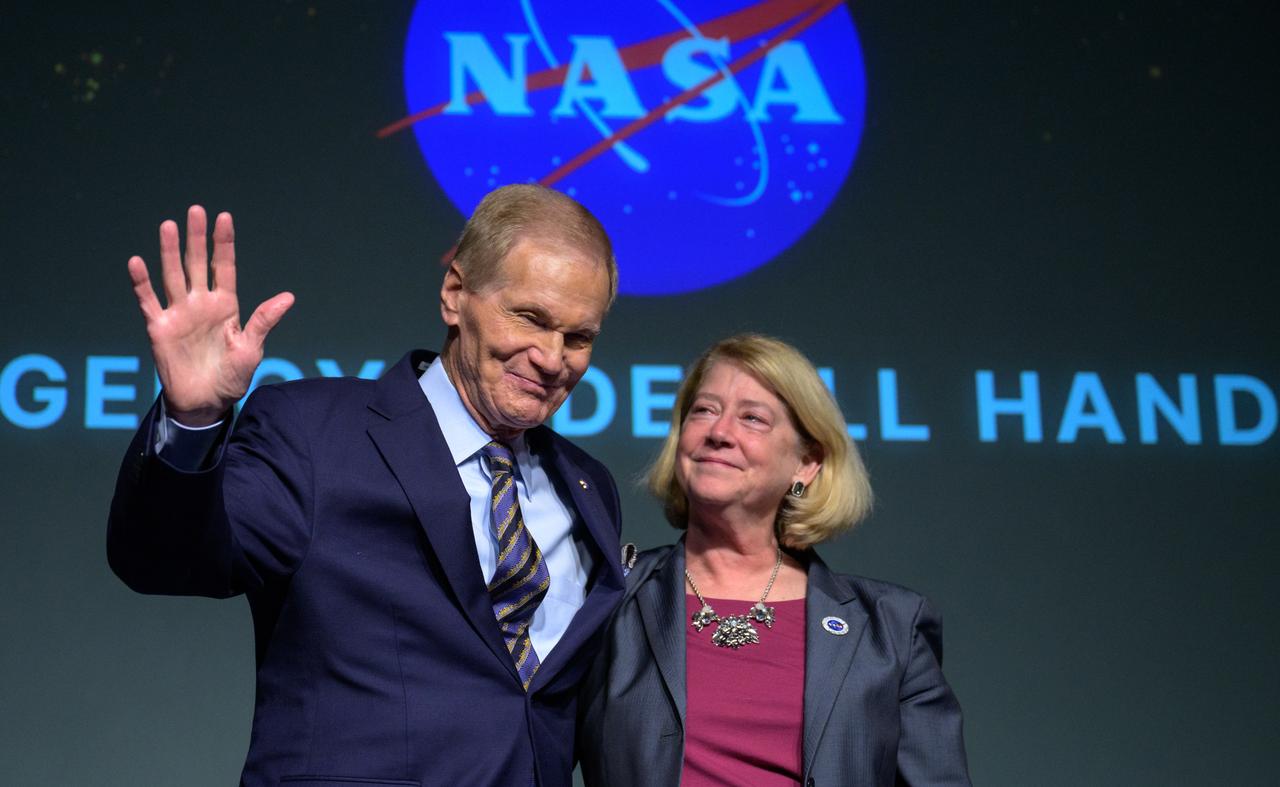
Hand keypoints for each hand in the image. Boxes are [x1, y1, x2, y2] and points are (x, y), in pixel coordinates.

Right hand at [128, 206, 293, 425]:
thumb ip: (263, 321)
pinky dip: (141, 283)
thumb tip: (288, 297)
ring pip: (172, 275)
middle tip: (196, 210)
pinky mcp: (160, 328)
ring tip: (168, 225)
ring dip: (169, 251)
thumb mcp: (251, 348)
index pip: (224, 267)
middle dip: (196, 238)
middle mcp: (201, 303)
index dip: (224, 243)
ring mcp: (179, 313)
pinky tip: (136, 262)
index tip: (224, 217)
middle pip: (197, 263)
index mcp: (226, 305)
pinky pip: (148, 301)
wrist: (206, 403)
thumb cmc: (232, 376)